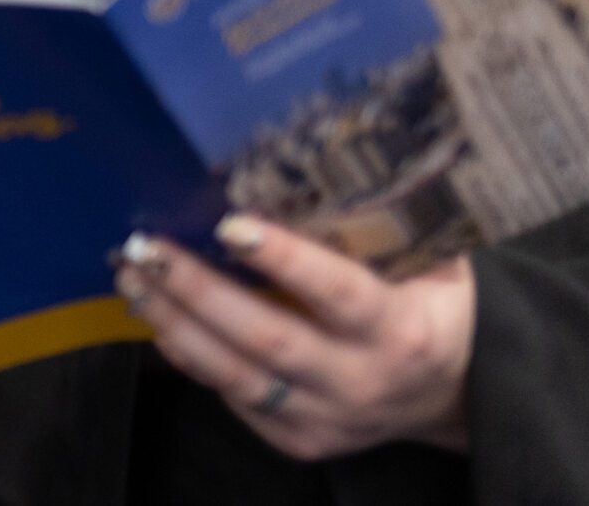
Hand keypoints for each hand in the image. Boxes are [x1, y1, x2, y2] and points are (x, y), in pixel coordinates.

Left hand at [113, 214, 474, 461]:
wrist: (455, 394)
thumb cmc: (433, 302)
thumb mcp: (433, 260)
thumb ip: (384, 224)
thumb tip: (319, 146)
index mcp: (401, 328)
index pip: (337, 293)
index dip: (283, 259)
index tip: (229, 223)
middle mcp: (361, 380)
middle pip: (267, 337)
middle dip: (197, 290)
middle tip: (145, 247)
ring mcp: (328, 418)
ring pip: (236, 375)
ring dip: (175, 323)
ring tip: (133, 278)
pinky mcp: (301, 441)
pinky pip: (234, 400)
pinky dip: (191, 359)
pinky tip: (158, 321)